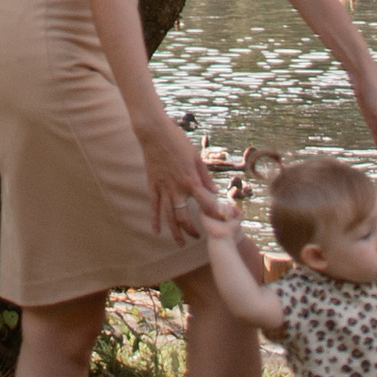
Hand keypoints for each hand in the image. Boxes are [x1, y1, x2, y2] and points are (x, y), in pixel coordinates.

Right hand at [132, 104, 215, 239]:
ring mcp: (163, 187)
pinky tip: (157, 231)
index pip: (206, 203)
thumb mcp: (196, 157)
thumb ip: (205, 176)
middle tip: (200, 237)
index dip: (216, 213)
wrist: (154, 132)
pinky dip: (154, 219)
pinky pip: (154, 206)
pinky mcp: (153, 185)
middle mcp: (177, 187)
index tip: (223, 221)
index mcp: (191, 179)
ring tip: (181, 243)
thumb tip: (214, 191)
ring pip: (169, 215)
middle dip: (193, 229)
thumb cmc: (178, 141)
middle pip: (186, 216)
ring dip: (175, 231)